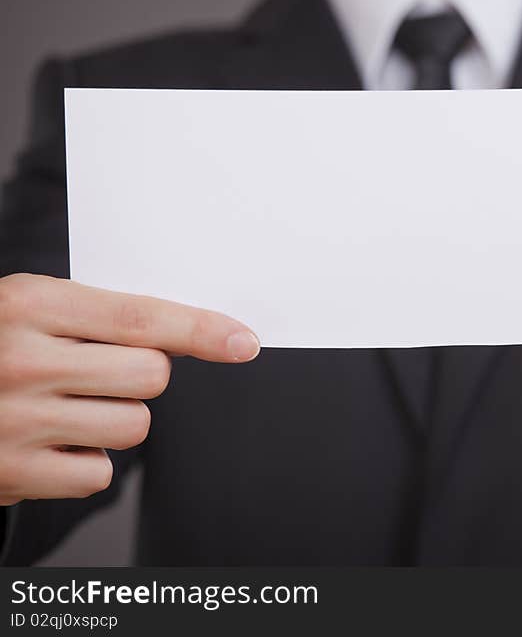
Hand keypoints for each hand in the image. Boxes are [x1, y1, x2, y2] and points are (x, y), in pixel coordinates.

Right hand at [0, 273, 259, 504]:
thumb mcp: (28, 310)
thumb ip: (99, 316)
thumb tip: (194, 330)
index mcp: (28, 304)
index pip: (140, 317)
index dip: (201, 329)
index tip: (243, 341)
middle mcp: (21, 360)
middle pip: (150, 376)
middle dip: (141, 378)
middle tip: (100, 374)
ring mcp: (14, 420)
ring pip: (134, 426)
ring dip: (115, 421)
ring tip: (68, 409)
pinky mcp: (11, 473)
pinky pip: (99, 474)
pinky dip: (86, 463)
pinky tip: (49, 444)